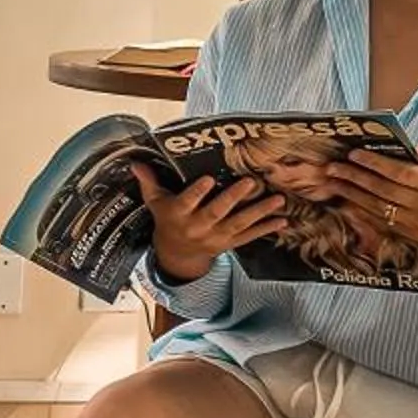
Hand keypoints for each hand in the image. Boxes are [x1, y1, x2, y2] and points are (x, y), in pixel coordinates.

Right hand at [130, 162, 285, 285]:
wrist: (177, 254)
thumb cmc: (168, 220)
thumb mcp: (155, 202)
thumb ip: (149, 182)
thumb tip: (135, 163)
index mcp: (179, 214)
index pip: (187, 202)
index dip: (197, 192)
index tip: (207, 178)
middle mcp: (198, 227)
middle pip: (217, 212)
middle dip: (234, 198)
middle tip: (251, 182)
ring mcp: (215, 237)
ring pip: (238, 224)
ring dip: (259, 212)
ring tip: (278, 200)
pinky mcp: (229, 243)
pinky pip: (249, 237)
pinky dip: (266, 229)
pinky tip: (282, 220)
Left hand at [325, 149, 417, 293]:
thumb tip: (415, 150)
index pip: (399, 173)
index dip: (374, 163)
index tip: (354, 154)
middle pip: (383, 190)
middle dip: (354, 177)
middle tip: (332, 167)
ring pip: (379, 208)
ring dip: (353, 194)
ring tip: (333, 182)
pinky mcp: (416, 236)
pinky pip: (384, 222)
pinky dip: (364, 212)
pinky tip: (349, 203)